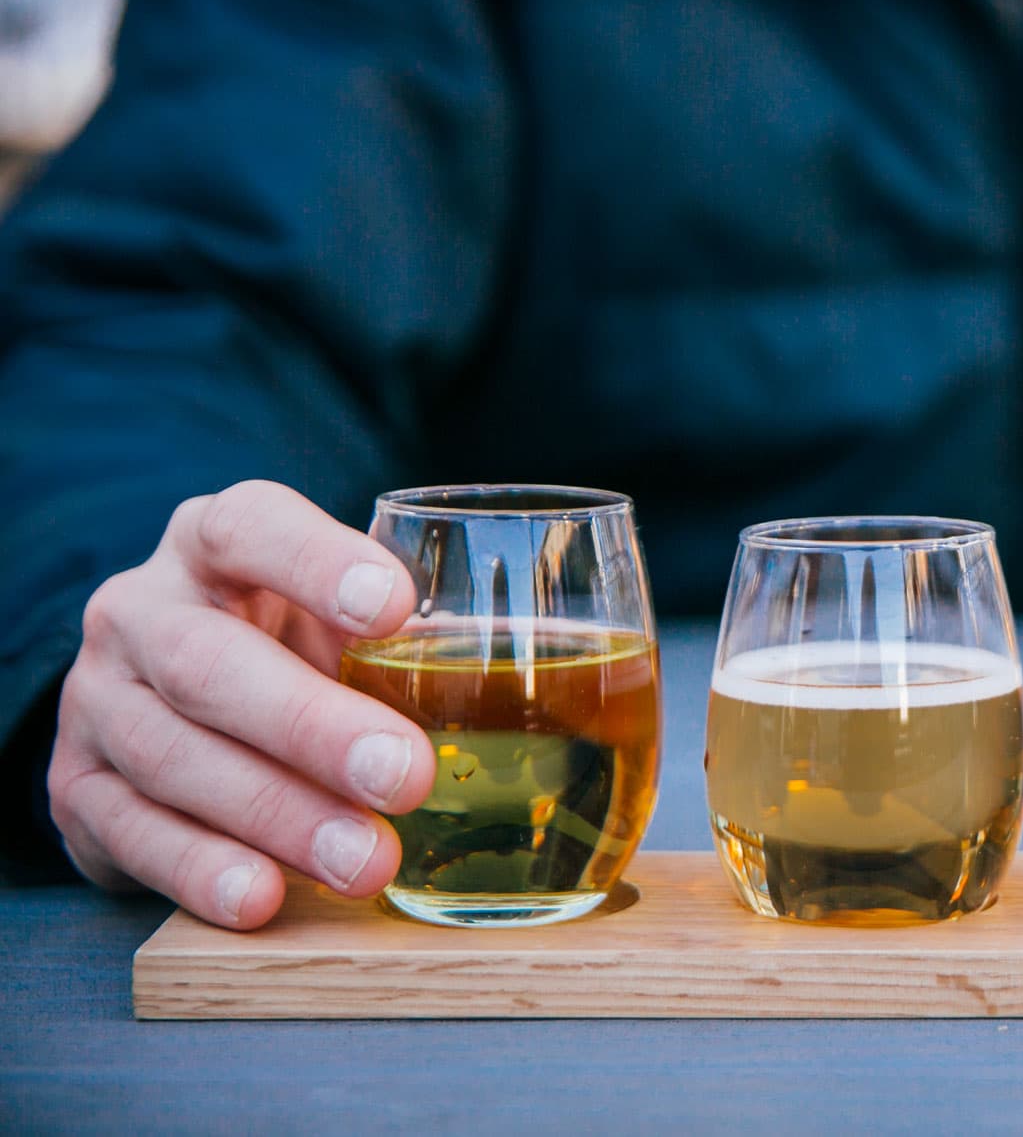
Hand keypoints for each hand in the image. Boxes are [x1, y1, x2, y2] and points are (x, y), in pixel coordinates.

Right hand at [47, 480, 434, 927]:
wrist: (164, 701)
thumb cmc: (290, 646)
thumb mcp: (338, 617)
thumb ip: (410, 637)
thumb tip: (546, 685)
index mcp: (213, 543)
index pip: (252, 528)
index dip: (318, 563)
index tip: (397, 607)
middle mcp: (141, 611)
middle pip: (209, 663)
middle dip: (312, 727)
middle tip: (406, 776)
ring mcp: (97, 701)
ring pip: (172, 756)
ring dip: (277, 815)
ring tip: (366, 859)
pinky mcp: (76, 790)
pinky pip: (131, 833)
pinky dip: (202, 869)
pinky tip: (264, 896)